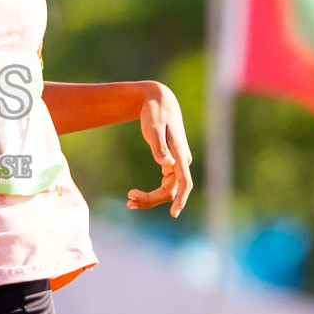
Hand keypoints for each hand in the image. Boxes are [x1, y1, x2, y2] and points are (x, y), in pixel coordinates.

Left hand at [126, 83, 194, 216]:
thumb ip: (159, 148)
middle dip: (152, 199)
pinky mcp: (170, 163)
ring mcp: (177, 163)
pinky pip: (163, 183)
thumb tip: (168, 166)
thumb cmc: (155, 112)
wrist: (159, 99)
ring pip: (167, 189)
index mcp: (179, 155)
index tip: (173, 214)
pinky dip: (150, 192)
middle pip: (171, 190)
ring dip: (150, 198)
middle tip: (128, 201)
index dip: (180, 199)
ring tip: (128, 201)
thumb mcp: (153, 129)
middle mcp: (181, 162)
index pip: (184, 183)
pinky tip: (134, 195)